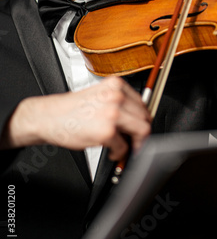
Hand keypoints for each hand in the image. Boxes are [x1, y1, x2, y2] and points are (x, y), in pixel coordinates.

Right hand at [2, 76, 151, 160]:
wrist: (49, 117)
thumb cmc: (72, 109)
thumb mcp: (100, 95)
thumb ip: (120, 102)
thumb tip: (139, 117)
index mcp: (116, 85)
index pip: (142, 102)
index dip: (143, 118)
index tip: (141, 126)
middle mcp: (116, 96)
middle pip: (145, 117)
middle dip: (141, 132)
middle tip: (135, 141)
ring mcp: (113, 113)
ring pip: (142, 131)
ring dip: (136, 143)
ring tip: (125, 147)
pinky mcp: (107, 131)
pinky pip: (123, 147)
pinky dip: (118, 153)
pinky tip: (110, 150)